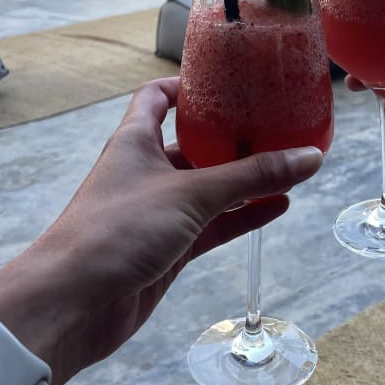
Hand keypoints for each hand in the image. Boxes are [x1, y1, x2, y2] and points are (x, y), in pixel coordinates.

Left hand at [0, 78, 322, 384]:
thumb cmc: (119, 229)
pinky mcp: (169, 249)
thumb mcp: (191, 193)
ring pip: (209, 188)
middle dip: (231, 136)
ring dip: (244, 179)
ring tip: (290, 163)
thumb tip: (311, 157)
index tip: (229, 79)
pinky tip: (278, 206)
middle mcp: (146, 171)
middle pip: (193, 144)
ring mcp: (158, 212)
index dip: (188, 85)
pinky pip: (213, 225)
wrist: (73, 304)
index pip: (157, 97)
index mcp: (135, 141)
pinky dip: (243, 215)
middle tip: (276, 123)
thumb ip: (252, 177)